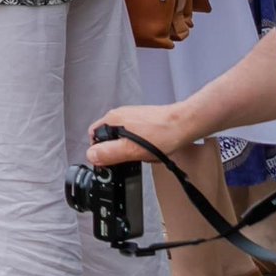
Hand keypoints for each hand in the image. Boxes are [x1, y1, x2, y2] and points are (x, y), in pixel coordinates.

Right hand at [87, 99, 206, 170]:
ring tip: (146, 154)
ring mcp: (132, 115)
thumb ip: (109, 153)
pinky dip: (142, 143)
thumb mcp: (131, 150)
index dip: (100, 151)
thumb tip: (90, 156)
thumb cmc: (161, 136)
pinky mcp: (144, 118)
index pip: (94, 136)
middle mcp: (119, 114)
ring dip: (132, 148)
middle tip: (132, 158)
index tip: (112, 161)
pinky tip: (153, 147)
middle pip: (109, 137)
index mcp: (112, 119)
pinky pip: (136, 134)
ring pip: (124, 137)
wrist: (185, 124)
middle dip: (119, 151)